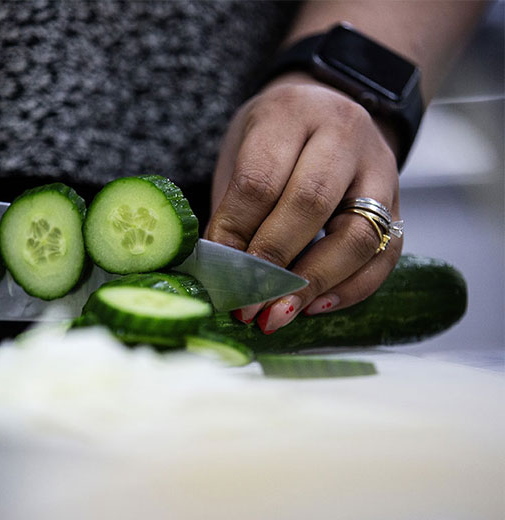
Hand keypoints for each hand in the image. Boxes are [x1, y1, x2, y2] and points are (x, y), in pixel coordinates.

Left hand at [206, 72, 402, 333]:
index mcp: (289, 114)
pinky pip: (387, 253)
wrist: (327, 107)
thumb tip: (217, 271)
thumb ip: (233, 208)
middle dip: (273, 262)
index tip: (217, 272)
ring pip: (358, 234)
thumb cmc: (271, 138)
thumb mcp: (240, 153)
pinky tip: (315, 306)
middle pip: (310, 204)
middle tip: (246, 303)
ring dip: (314, 283)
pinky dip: (351, 287)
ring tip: (277, 314)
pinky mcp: (401, 201)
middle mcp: (343, 133)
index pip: (260, 180)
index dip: (236, 232)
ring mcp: (380, 167)